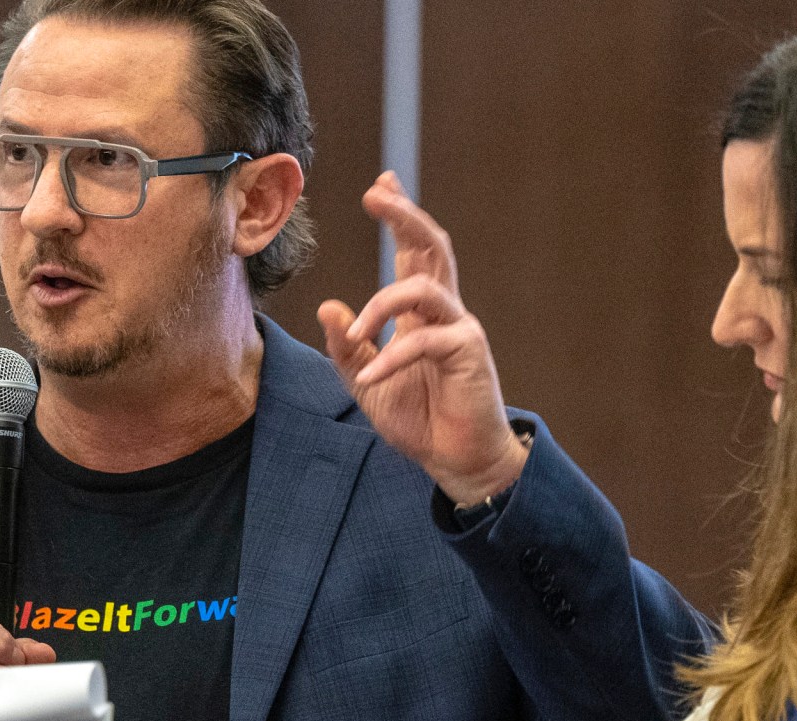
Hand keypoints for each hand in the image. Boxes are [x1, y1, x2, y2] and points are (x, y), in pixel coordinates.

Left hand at [318, 173, 526, 505]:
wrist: (457, 461)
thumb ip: (348, 348)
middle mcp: (442, 311)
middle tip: (377, 193)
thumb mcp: (366, 384)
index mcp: (420, 313)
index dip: (400, 216)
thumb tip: (329, 307)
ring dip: (381, 304)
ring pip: (424, 287)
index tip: (382, 183)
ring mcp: (459, 328)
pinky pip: (424, 341)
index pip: (413, 251)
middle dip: (404, 215)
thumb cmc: (420, 419)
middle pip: (432, 246)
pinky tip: (369, 378)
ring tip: (359, 335)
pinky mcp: (468, 353)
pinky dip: (390, 357)